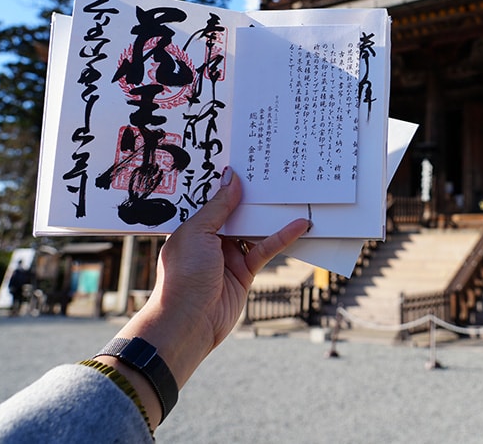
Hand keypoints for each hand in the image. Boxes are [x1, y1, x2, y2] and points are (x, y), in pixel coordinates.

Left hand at [103, 166, 309, 423]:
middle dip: (252, 194)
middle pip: (236, 210)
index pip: (211, 198)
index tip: (245, 160)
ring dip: (270, 214)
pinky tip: (300, 224)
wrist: (189, 323)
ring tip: (292, 192)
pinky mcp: (245, 271)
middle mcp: (209, 238)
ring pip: (253, 228)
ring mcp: (228, 254)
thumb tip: (231, 176)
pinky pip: (266, 248)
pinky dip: (283, 237)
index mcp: (191, 226)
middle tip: (274, 169)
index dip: (226, 181)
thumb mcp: (198, 233)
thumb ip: (218, 206)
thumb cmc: (183, 276)